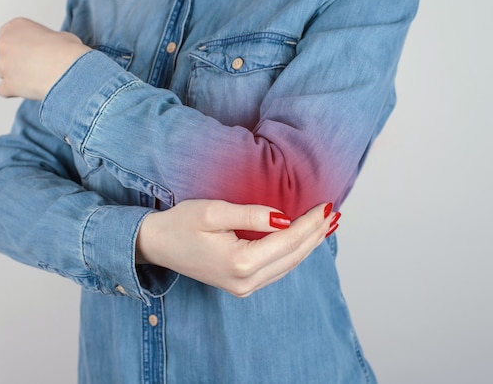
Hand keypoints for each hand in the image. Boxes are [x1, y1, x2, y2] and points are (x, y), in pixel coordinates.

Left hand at [0, 17, 90, 99]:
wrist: (69, 69)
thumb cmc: (67, 52)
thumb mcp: (59, 35)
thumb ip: (46, 40)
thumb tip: (51, 49)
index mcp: (16, 26)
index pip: (9, 35)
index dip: (22, 45)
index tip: (32, 51)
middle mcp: (5, 43)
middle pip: (5, 54)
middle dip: (16, 61)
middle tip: (36, 66)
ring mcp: (3, 64)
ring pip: (2, 72)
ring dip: (15, 76)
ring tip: (36, 79)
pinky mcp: (7, 84)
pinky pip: (3, 90)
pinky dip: (14, 92)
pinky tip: (29, 90)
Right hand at [136, 200, 338, 296]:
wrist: (157, 245)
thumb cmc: (180, 224)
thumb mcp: (213, 212)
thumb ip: (251, 215)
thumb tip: (284, 218)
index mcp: (240, 263)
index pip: (287, 240)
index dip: (310, 223)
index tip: (327, 205)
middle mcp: (246, 282)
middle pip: (294, 256)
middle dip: (316, 234)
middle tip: (335, 214)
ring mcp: (244, 287)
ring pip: (288, 265)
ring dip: (309, 245)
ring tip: (326, 226)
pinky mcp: (241, 285)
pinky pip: (277, 270)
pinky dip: (294, 254)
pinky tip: (303, 241)